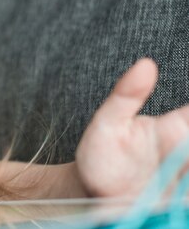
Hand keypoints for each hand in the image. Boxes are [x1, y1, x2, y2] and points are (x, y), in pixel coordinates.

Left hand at [75, 58, 188, 196]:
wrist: (90, 193)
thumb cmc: (102, 153)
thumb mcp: (108, 122)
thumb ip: (126, 95)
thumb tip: (146, 63)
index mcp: (180, 129)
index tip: (185, 131)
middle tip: (182, 158)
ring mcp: (187, 181)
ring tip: (179, 174)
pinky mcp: (182, 205)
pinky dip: (186, 199)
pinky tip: (179, 196)